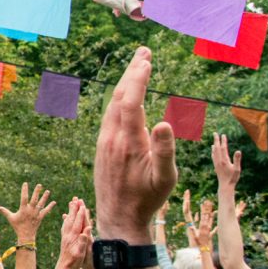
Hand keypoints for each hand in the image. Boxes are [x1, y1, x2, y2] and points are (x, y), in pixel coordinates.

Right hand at [0, 182, 52, 241]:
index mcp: (23, 209)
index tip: (25, 183)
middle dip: (37, 192)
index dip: (24, 190)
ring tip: (47, 191)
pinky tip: (54, 202)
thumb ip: (4, 211)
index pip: (24, 198)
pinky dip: (50, 206)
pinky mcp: (40, 217)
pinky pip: (46, 211)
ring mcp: (36, 214)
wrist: (26, 235)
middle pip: (34, 199)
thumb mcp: (10, 218)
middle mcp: (30, 211)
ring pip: (41, 204)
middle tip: (39, 185)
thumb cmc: (17, 226)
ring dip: (44, 197)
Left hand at [58, 197, 93, 268]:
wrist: (64, 267)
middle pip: (72, 219)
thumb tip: (86, 231)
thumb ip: (82, 242)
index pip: (78, 223)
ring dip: (70, 212)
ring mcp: (65, 236)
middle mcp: (68, 235)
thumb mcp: (80, 253)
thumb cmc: (74, 262)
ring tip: (71, 203)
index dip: (81, 214)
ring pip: (68, 221)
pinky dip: (67, 220)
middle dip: (75, 209)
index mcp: (73, 237)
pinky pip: (65, 226)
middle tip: (76, 199)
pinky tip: (66, 217)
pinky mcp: (64, 238)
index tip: (82, 205)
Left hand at [93, 48, 177, 238]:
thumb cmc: (147, 199)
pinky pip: (110, 115)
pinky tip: (127, 93)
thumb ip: (165, 150)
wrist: (118, 218)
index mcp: (128, 143)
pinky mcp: (102, 146)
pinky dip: (120, 98)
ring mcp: (104, 142)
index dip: (138, 80)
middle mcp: (112, 138)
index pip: (131, 102)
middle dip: (132, 72)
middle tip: (143, 50)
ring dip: (125, 83)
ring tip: (138, 65)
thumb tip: (164, 122)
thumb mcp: (164, 179)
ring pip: (113, 105)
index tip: (146, 60)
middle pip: (119, 97)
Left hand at [211, 132, 242, 191]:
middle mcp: (219, 160)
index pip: (223, 148)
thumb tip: (238, 151)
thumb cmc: (233, 178)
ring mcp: (216, 163)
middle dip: (216, 140)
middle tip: (215, 133)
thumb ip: (237, 159)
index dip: (223, 141)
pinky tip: (213, 150)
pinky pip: (213, 156)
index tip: (223, 135)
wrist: (225, 185)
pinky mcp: (216, 166)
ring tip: (214, 140)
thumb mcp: (237, 169)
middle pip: (217, 148)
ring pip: (214, 152)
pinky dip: (213, 151)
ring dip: (214, 145)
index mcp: (224, 160)